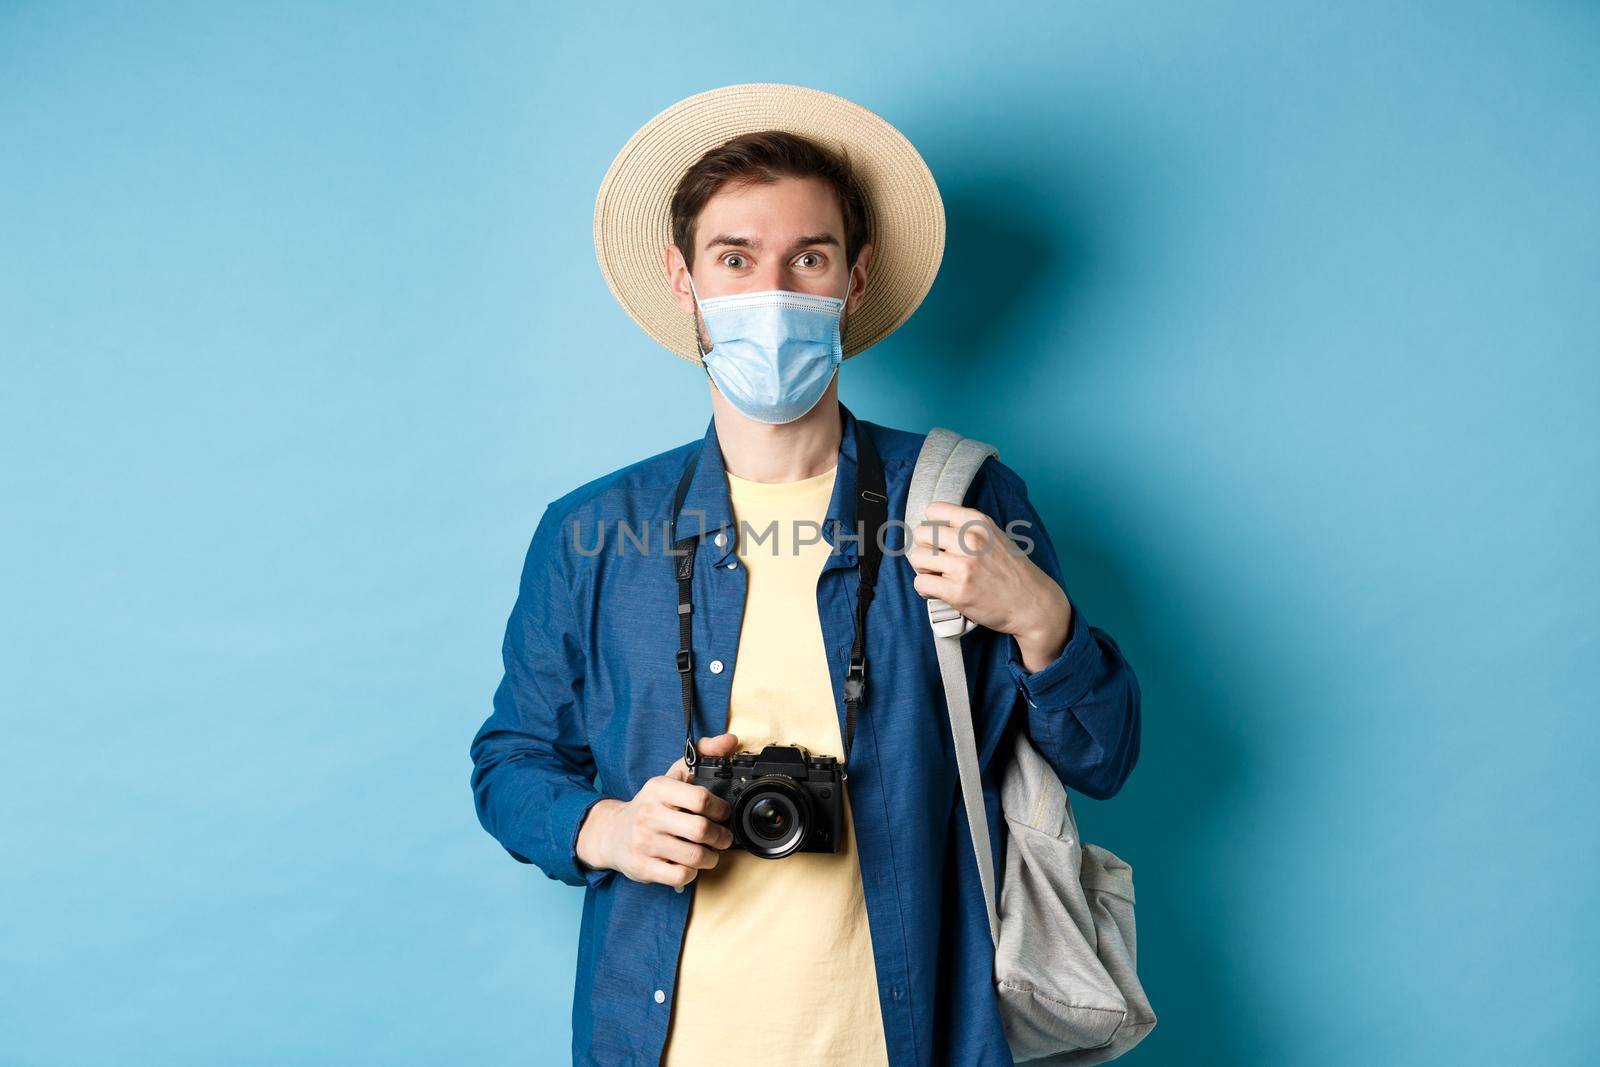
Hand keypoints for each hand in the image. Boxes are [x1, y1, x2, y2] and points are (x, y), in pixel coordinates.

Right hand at [574, 732, 740, 886]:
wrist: (612, 833)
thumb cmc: (651, 805)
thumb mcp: (671, 776)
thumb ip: (702, 754)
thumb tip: (730, 740)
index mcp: (658, 789)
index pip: (701, 798)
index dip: (721, 809)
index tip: (723, 813)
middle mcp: (649, 814)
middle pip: (700, 830)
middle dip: (720, 836)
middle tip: (722, 837)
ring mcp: (644, 842)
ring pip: (694, 856)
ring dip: (710, 857)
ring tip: (710, 852)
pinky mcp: (642, 867)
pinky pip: (680, 875)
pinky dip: (691, 872)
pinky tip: (689, 864)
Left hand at [905, 500, 1072, 672]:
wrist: (1032, 603)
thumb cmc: (1012, 571)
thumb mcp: (995, 535)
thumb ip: (967, 528)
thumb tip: (931, 527)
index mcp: (978, 522)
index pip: (933, 510)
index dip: (932, 527)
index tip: (940, 541)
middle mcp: (970, 540)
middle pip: (920, 534)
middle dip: (925, 549)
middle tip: (939, 562)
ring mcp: (963, 566)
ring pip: (916, 558)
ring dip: (924, 570)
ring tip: (940, 577)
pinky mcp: (958, 591)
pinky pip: (920, 583)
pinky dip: (926, 589)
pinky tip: (940, 591)